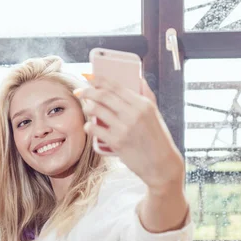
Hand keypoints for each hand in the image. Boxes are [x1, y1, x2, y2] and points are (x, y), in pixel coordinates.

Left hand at [76, 76, 184, 192]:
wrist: (161, 164)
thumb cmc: (157, 137)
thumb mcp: (155, 113)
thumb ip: (146, 94)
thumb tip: (138, 77)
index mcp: (143, 104)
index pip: (116, 86)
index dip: (99, 79)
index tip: (88, 76)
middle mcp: (134, 113)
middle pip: (104, 96)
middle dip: (88, 91)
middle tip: (79, 91)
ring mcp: (125, 128)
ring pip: (97, 110)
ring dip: (87, 107)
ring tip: (85, 107)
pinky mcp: (117, 142)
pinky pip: (95, 130)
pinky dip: (88, 126)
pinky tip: (88, 126)